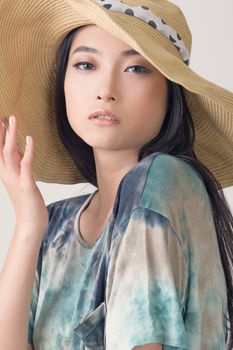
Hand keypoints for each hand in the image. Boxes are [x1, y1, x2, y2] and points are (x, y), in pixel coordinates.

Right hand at [0, 116, 47, 234]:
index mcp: (6, 174)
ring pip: (9, 153)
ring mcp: (15, 179)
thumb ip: (20, 165)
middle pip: (0, 149)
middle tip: (2, 116)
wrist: (30, 224)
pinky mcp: (26, 185)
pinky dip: (28, 150)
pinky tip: (30, 139)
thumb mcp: (22, 180)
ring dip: (10, 136)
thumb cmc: (27, 203)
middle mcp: (7, 175)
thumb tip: (21, 149)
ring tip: (12, 120)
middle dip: (0, 132)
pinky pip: (26, 164)